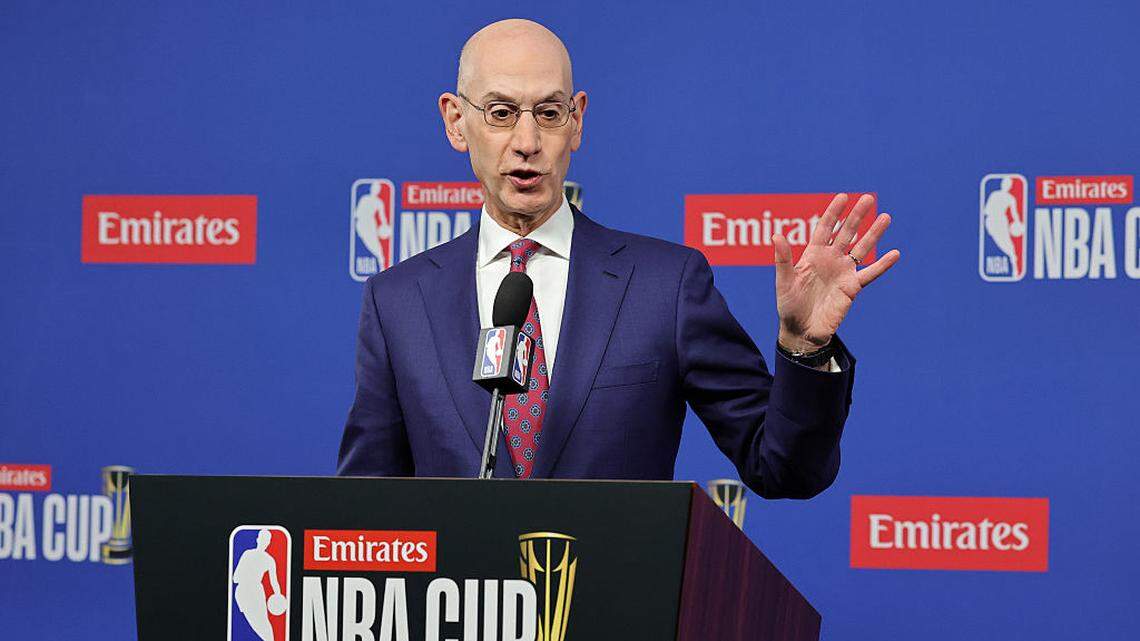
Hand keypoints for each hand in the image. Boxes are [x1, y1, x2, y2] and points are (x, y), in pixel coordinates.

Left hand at [773, 193, 899, 351]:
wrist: (802, 330)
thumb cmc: (789, 306)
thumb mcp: (784, 281)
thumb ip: (783, 259)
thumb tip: (775, 235)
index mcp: (813, 254)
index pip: (825, 228)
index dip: (833, 213)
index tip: (842, 197)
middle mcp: (830, 260)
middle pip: (846, 233)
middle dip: (856, 216)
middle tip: (868, 198)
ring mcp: (843, 272)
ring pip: (861, 248)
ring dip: (873, 233)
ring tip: (886, 217)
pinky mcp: (852, 288)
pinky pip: (870, 273)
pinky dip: (883, 265)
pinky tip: (895, 254)